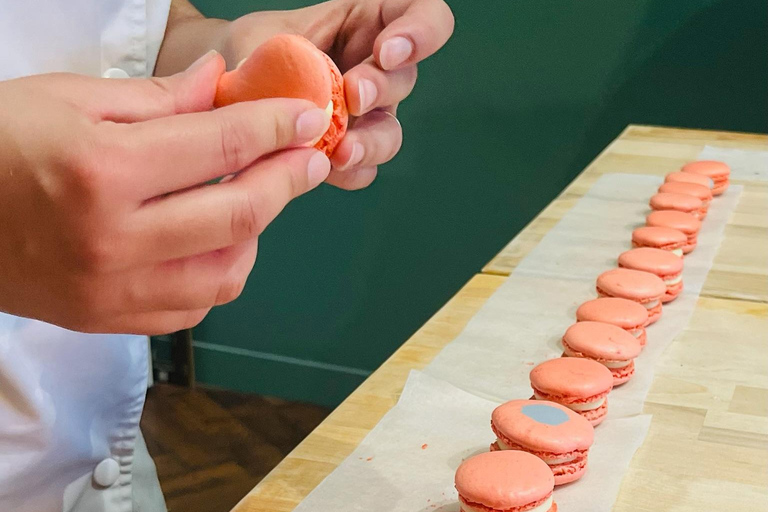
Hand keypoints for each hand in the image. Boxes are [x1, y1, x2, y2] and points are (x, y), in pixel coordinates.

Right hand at [0, 52, 330, 333]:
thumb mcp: (71, 99)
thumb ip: (159, 97)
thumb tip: (221, 81)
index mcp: (103, 171)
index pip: (221, 146)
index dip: (277, 126)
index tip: (308, 117)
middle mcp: (113, 239)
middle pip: (239, 214)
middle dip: (288, 179)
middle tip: (309, 157)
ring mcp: (110, 289)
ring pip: (226, 274)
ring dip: (256, 233)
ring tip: (255, 197)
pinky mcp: (105, 319)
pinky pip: (190, 309)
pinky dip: (218, 274)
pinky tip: (215, 242)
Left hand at [220, 0, 454, 188]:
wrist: (231, 88)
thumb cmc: (252, 50)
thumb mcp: (255, 40)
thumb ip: (267, 58)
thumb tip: (264, 92)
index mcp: (366, 21)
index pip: (418, 13)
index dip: (420, 32)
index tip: (387, 52)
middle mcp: (375, 68)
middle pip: (405, 77)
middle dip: (382, 88)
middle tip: (354, 94)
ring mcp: (367, 113)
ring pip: (390, 131)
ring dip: (372, 141)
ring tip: (343, 151)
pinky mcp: (350, 148)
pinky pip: (364, 168)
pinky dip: (350, 172)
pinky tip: (327, 168)